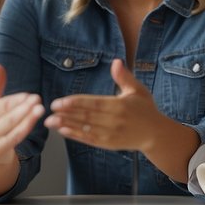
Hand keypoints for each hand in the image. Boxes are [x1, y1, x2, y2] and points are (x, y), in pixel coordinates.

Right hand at [0, 63, 43, 164]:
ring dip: (26, 119)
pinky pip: (13, 140)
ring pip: (10, 129)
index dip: (15, 100)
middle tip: (38, 99)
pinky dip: (24, 131)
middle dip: (22, 108)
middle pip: (5, 117)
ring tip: (40, 110)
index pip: (0, 105)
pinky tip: (35, 123)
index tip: (29, 95)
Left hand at [45, 59, 166, 151]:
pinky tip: (63, 131)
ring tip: (50, 121)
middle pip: (86, 116)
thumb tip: (116, 61)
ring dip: (66, 124)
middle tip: (48, 110)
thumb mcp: (137, 90)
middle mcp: (114, 120)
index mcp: (120, 105)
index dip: (74, 103)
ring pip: (85, 128)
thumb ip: (124, 77)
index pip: (93, 103)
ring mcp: (111, 134)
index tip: (59, 101)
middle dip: (66, 113)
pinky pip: (89, 139)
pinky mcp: (109, 144)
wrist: (156, 135)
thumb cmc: (146, 110)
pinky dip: (75, 135)